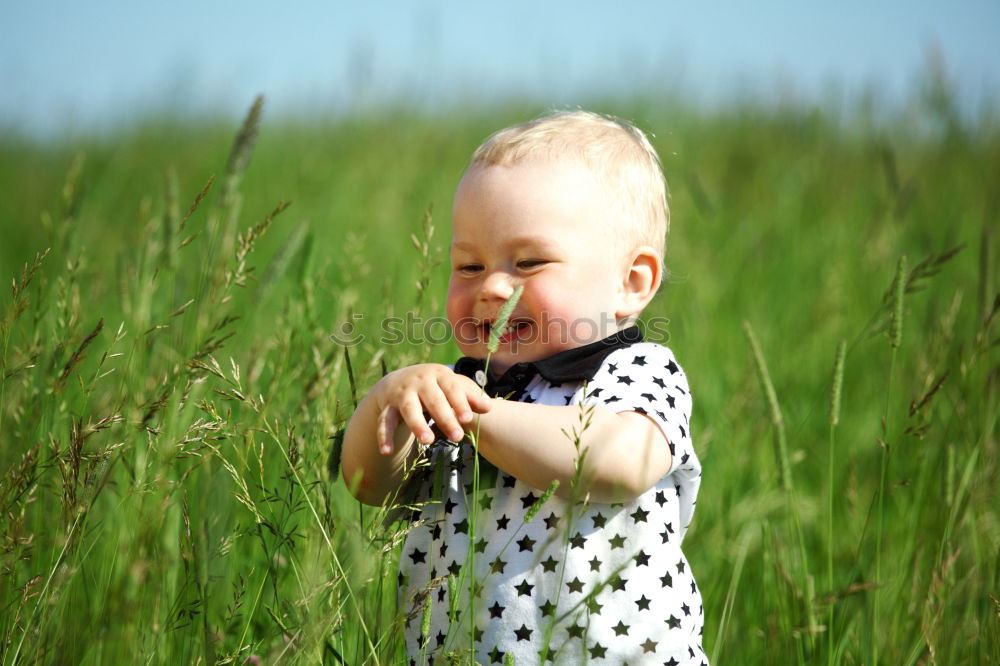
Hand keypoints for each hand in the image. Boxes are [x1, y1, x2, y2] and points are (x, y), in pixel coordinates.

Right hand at [372, 364, 491, 453]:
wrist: (399, 380)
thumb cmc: (435, 387)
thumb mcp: (451, 387)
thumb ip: (469, 397)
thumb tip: (489, 408)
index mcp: (439, 375)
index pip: (452, 388)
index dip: (461, 402)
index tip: (468, 419)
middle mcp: (419, 382)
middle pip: (433, 400)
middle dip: (445, 417)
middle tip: (457, 436)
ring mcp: (402, 393)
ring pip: (409, 409)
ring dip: (417, 425)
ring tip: (428, 441)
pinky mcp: (387, 407)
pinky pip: (385, 422)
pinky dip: (384, 436)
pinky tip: (386, 452)